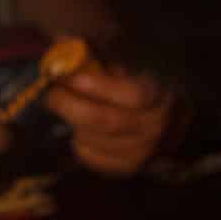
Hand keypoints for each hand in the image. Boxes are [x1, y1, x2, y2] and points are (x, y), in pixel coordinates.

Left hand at [44, 62, 173, 175]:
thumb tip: (62, 51)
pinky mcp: (128, 168)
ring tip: (66, 108)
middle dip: (70, 105)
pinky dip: (78, 142)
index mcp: (158, 95)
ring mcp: (142, 152)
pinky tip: (80, 129)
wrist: (169, 122)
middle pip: (105, 120)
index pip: (132, 94)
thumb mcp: (128, 69)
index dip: (98, 85)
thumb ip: (99, 63)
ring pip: (93, 140)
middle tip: (51, 94)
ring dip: (72, 123)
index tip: (70, 77)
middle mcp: (154, 127)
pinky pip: (91, 157)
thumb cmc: (139, 87)